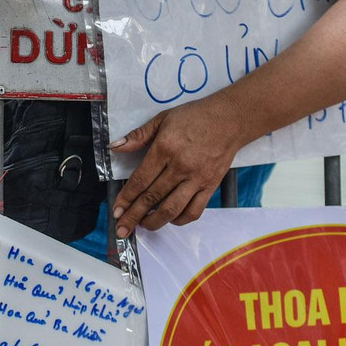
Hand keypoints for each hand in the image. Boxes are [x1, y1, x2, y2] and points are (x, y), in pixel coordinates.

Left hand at [110, 97, 247, 236]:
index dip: (126, 198)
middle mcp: (180, 167)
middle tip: (122, 228)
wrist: (230, 120)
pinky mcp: (211, 186)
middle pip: (152, 198)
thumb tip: (115, 147)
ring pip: (172, 209)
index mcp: (165, 148)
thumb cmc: (195, 117)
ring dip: (155, 221)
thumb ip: (138, 136)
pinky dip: (180, 220)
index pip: (140, 180)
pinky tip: (170, 219)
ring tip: (143, 226)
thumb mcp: (162, 119)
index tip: (116, 210)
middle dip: (134, 216)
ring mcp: (197, 179)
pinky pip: (194, 211)